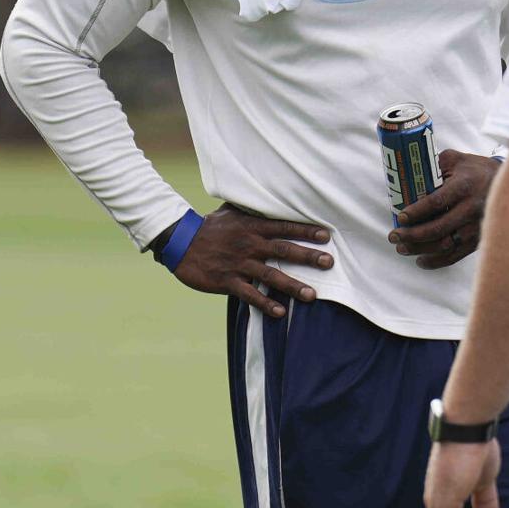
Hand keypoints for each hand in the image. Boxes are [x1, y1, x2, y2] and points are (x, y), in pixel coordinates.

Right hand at [170, 204, 332, 317]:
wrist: (180, 242)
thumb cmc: (210, 226)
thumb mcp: (231, 210)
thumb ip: (253, 207)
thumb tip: (272, 195)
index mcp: (252, 227)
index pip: (284, 227)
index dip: (305, 231)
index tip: (326, 236)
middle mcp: (249, 244)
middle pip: (283, 250)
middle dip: (308, 257)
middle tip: (329, 263)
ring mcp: (238, 264)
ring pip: (270, 275)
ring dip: (292, 285)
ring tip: (312, 295)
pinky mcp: (226, 281)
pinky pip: (249, 294)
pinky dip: (265, 303)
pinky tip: (280, 312)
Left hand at [388, 150, 501, 269]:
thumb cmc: (475, 170)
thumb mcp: (456, 159)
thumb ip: (433, 166)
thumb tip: (408, 178)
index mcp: (465, 186)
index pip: (437, 202)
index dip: (417, 211)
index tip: (400, 217)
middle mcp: (472, 209)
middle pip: (439, 228)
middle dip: (412, 235)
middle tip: (394, 235)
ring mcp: (477, 227)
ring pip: (445, 245)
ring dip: (420, 249)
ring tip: (402, 248)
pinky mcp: (479, 240)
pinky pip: (456, 256)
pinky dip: (436, 261)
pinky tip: (421, 260)